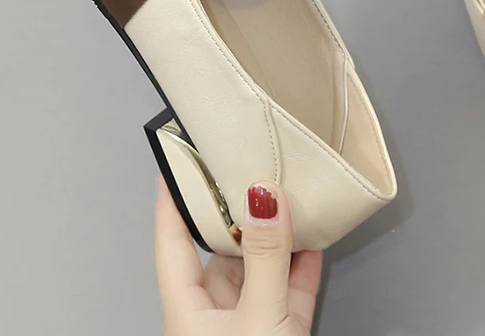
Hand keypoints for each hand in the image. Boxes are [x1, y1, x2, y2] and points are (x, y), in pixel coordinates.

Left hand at [155, 178, 322, 335]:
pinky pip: (289, 291)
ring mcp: (249, 326)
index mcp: (187, 312)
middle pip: (223, 253)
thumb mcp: (260, 316)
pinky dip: (302, 265)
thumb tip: (265, 198)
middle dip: (241, 216)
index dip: (172, 202)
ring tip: (290, 200)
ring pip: (261, 270)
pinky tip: (313, 239)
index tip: (177, 165)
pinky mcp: (281, 335)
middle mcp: (214, 317)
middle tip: (255, 175)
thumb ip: (265, 258)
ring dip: (277, 239)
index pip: (172, 244)